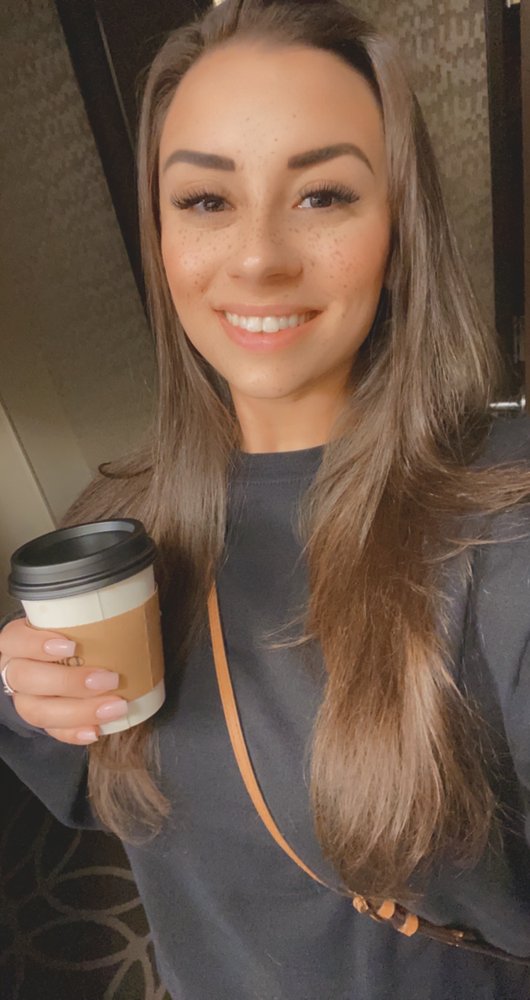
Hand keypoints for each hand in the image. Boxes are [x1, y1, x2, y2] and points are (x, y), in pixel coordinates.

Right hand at [0, 617, 127, 743]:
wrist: (54, 661)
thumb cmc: (71, 635)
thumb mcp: (71, 622)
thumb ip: (89, 619)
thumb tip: (135, 612)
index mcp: (18, 641)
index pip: (14, 640)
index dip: (37, 644)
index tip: (72, 645)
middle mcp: (14, 670)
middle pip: (27, 679)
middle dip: (70, 682)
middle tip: (110, 679)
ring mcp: (23, 698)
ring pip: (37, 711)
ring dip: (78, 712)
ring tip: (115, 707)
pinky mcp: (39, 720)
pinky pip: (51, 732)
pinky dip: (74, 733)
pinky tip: (96, 731)